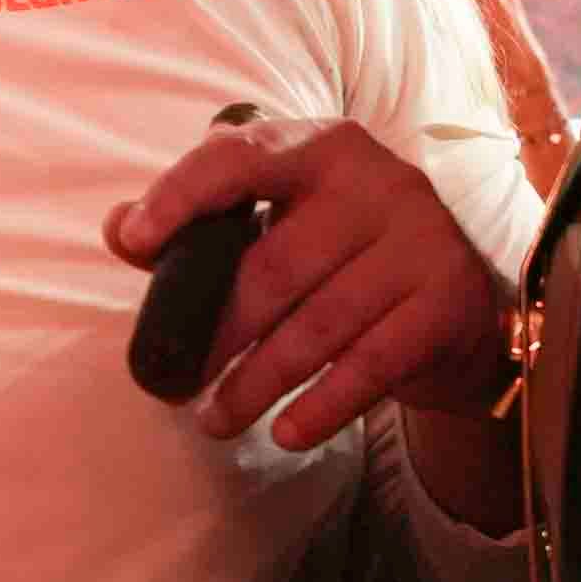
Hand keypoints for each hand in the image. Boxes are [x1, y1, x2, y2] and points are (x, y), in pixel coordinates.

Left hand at [107, 118, 513, 452]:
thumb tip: (121, 230)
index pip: (241, 159)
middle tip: (174, 382)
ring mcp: (420, 239)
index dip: (182, 197)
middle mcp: (376, 182)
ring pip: (318, 325)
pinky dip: (321, 407)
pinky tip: (286, 434)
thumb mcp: (282, 224)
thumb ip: (203, 223)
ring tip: (216, 419)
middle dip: (216, 334)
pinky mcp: (445, 301)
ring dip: (257, 383)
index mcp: (322, 147)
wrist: (459, 303)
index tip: (135, 243)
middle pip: (275, 266)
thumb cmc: (347, 257)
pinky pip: (369, 365)